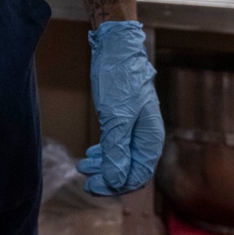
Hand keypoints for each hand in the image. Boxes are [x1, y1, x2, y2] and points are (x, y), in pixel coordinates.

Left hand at [77, 19, 164, 195]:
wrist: (117, 48)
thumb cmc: (120, 79)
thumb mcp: (116, 117)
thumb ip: (117, 150)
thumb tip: (116, 181)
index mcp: (150, 139)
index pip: (138, 175)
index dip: (115, 186)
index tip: (92, 187)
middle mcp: (146, 136)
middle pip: (130, 169)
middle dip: (108, 177)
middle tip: (84, 180)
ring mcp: (136, 126)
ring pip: (122, 156)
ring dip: (104, 165)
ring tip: (83, 166)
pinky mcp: (125, 117)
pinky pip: (118, 143)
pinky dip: (105, 151)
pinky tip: (92, 153)